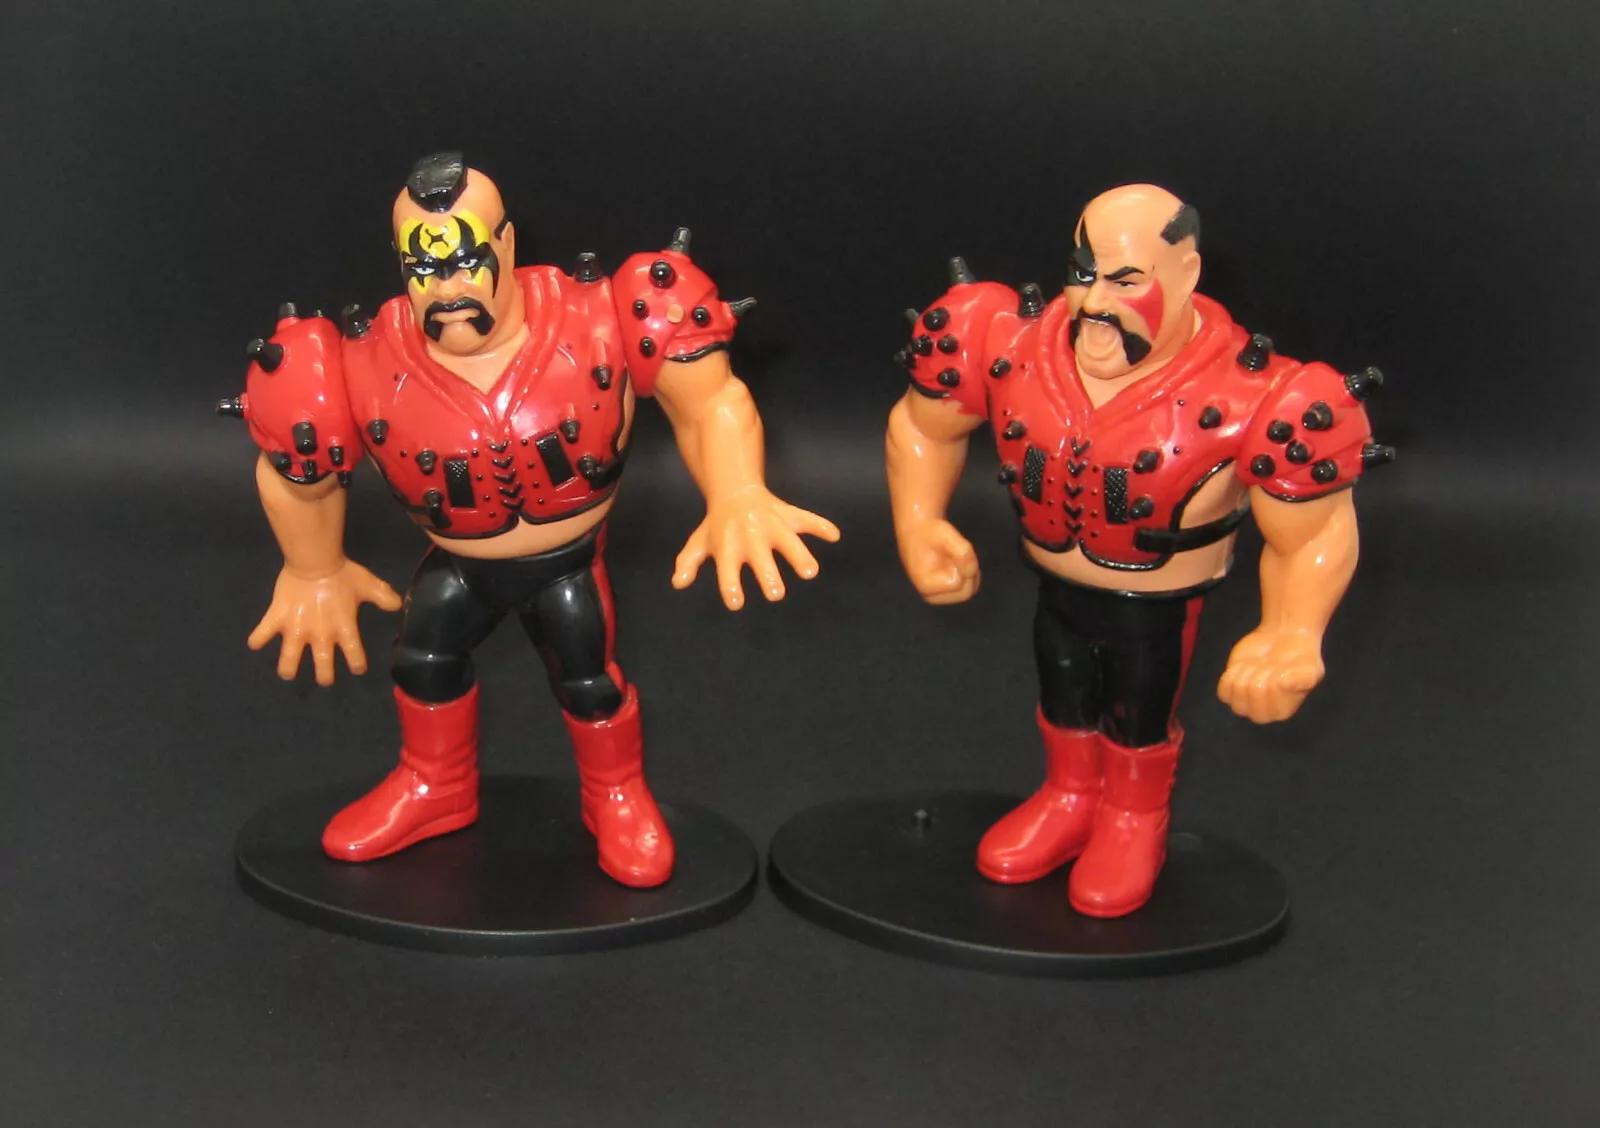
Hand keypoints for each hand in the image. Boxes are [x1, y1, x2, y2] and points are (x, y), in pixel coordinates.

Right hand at [247, 559, 402, 685]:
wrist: (314, 560)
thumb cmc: (343, 573)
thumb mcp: (368, 584)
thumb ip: (384, 596)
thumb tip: (398, 605)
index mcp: (344, 629)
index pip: (354, 656)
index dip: (357, 665)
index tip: (357, 668)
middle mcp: (320, 635)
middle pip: (322, 666)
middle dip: (324, 676)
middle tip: (323, 678)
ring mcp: (296, 629)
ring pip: (289, 659)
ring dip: (288, 669)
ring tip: (288, 673)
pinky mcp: (276, 618)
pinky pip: (262, 633)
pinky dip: (257, 639)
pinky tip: (256, 643)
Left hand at [671, 487, 840, 609]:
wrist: (734, 490)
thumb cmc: (716, 526)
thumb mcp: (699, 542)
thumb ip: (688, 562)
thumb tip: (678, 582)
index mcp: (728, 545)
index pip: (727, 568)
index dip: (731, 584)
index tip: (737, 602)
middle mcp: (750, 535)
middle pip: (761, 557)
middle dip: (769, 574)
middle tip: (776, 594)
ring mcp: (771, 524)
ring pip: (788, 540)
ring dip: (799, 554)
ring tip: (810, 572)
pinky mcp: (788, 515)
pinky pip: (807, 519)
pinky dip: (821, 525)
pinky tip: (834, 535)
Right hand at [896, 517, 979, 604]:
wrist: (916, 528)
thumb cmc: (928, 531)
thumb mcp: (946, 534)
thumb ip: (963, 553)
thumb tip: (972, 572)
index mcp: (926, 586)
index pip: (959, 583)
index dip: (961, 563)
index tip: (948, 549)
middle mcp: (931, 596)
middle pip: (966, 593)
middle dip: (968, 569)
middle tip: (954, 551)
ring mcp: (938, 595)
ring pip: (969, 590)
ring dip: (968, 570)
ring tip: (952, 555)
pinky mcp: (943, 592)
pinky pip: (967, 587)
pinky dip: (967, 572)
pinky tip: (955, 560)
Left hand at [1217, 628, 1324, 723]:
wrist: (1286, 640)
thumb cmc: (1300, 658)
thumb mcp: (1311, 668)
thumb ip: (1303, 678)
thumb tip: (1284, 682)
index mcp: (1282, 711)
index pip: (1270, 703)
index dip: (1274, 683)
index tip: (1282, 669)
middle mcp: (1262, 711)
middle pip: (1251, 698)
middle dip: (1259, 675)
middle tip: (1269, 665)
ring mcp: (1244, 702)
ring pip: (1236, 692)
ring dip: (1246, 672)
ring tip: (1258, 664)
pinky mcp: (1229, 691)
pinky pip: (1223, 690)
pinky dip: (1232, 674)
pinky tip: (1244, 666)